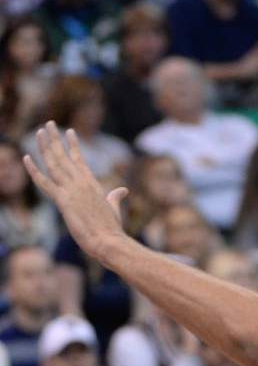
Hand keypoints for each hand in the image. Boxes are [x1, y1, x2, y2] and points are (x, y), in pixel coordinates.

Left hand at [23, 123, 127, 260]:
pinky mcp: (63, 201)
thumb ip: (116, 197)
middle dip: (56, 139)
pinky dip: (34, 170)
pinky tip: (26, 157)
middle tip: (49, 124)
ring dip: (45, 146)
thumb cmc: (112, 229)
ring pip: (54, 163)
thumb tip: (123, 190)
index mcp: (92, 184)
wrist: (109, 241)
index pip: (80, 160)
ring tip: (40, 132)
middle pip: (64, 156)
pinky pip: (44, 182)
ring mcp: (71, 190)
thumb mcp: (114, 208)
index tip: (68, 131)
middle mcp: (81, 183)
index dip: (73, 145)